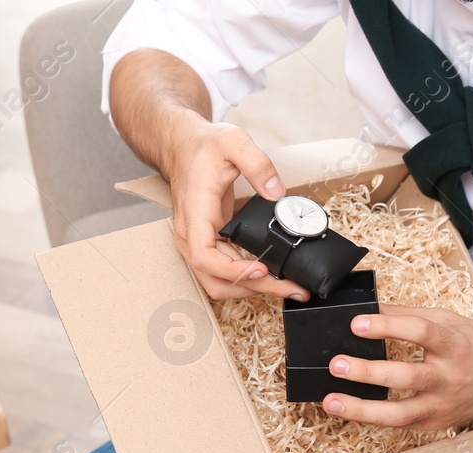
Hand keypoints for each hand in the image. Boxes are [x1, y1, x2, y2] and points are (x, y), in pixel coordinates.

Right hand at [164, 118, 309, 301]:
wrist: (182, 147)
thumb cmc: (202, 147)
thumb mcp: (233, 142)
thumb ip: (258, 164)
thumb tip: (277, 192)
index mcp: (195, 212)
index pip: (204, 256)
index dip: (232, 270)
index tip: (261, 270)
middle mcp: (191, 235)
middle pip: (216, 279)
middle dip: (254, 288)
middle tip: (290, 287)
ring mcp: (198, 242)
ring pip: (219, 282)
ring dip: (251, 289)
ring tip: (286, 286)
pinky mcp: (209, 243)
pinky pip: (225, 272)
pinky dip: (247, 279)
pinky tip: (271, 275)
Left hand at [321, 306, 472, 428]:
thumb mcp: (448, 321)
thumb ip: (409, 316)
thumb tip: (370, 309)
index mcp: (454, 344)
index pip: (420, 332)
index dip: (387, 326)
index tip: (356, 323)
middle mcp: (449, 377)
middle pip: (406, 376)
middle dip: (368, 372)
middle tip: (337, 365)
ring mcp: (442, 405)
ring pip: (399, 413)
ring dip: (362, 409)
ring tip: (332, 401)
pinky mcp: (435, 423)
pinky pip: (400, 424)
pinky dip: (372, 418)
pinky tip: (349, 411)